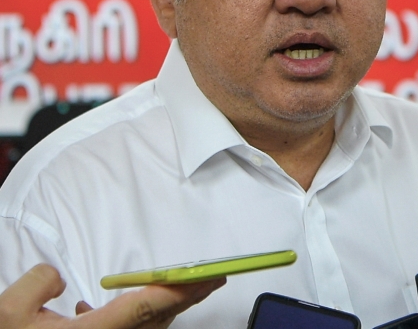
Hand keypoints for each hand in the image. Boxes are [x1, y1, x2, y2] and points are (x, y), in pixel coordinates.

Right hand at [0, 264, 225, 328]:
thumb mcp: (8, 311)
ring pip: (149, 327)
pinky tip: (125, 304)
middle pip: (157, 318)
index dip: (176, 290)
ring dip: (170, 306)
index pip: (143, 308)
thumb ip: (39, 283)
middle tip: (217, 275)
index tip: (203, 275)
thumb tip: (60, 279)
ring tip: (190, 284)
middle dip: (188, 296)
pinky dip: (143, 315)